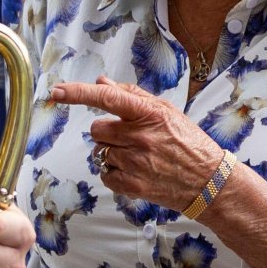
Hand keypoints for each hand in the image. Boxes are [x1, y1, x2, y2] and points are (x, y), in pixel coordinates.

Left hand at [51, 75, 220, 212]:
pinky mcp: (132, 185)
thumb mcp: (166, 111)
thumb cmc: (188, 142)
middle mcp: (140, 137)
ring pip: (99, 152)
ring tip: (138, 157)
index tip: (57, 91)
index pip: (107, 98)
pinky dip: (114, 173)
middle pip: (96, 130)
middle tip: (130, 139)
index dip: (78, 93)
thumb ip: (132, 95)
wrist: (209, 182)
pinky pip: (104, 174)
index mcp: (149, 114)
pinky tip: (136, 171)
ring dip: (111, 153)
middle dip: (107, 133)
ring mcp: (136, 163)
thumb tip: (100, 82)